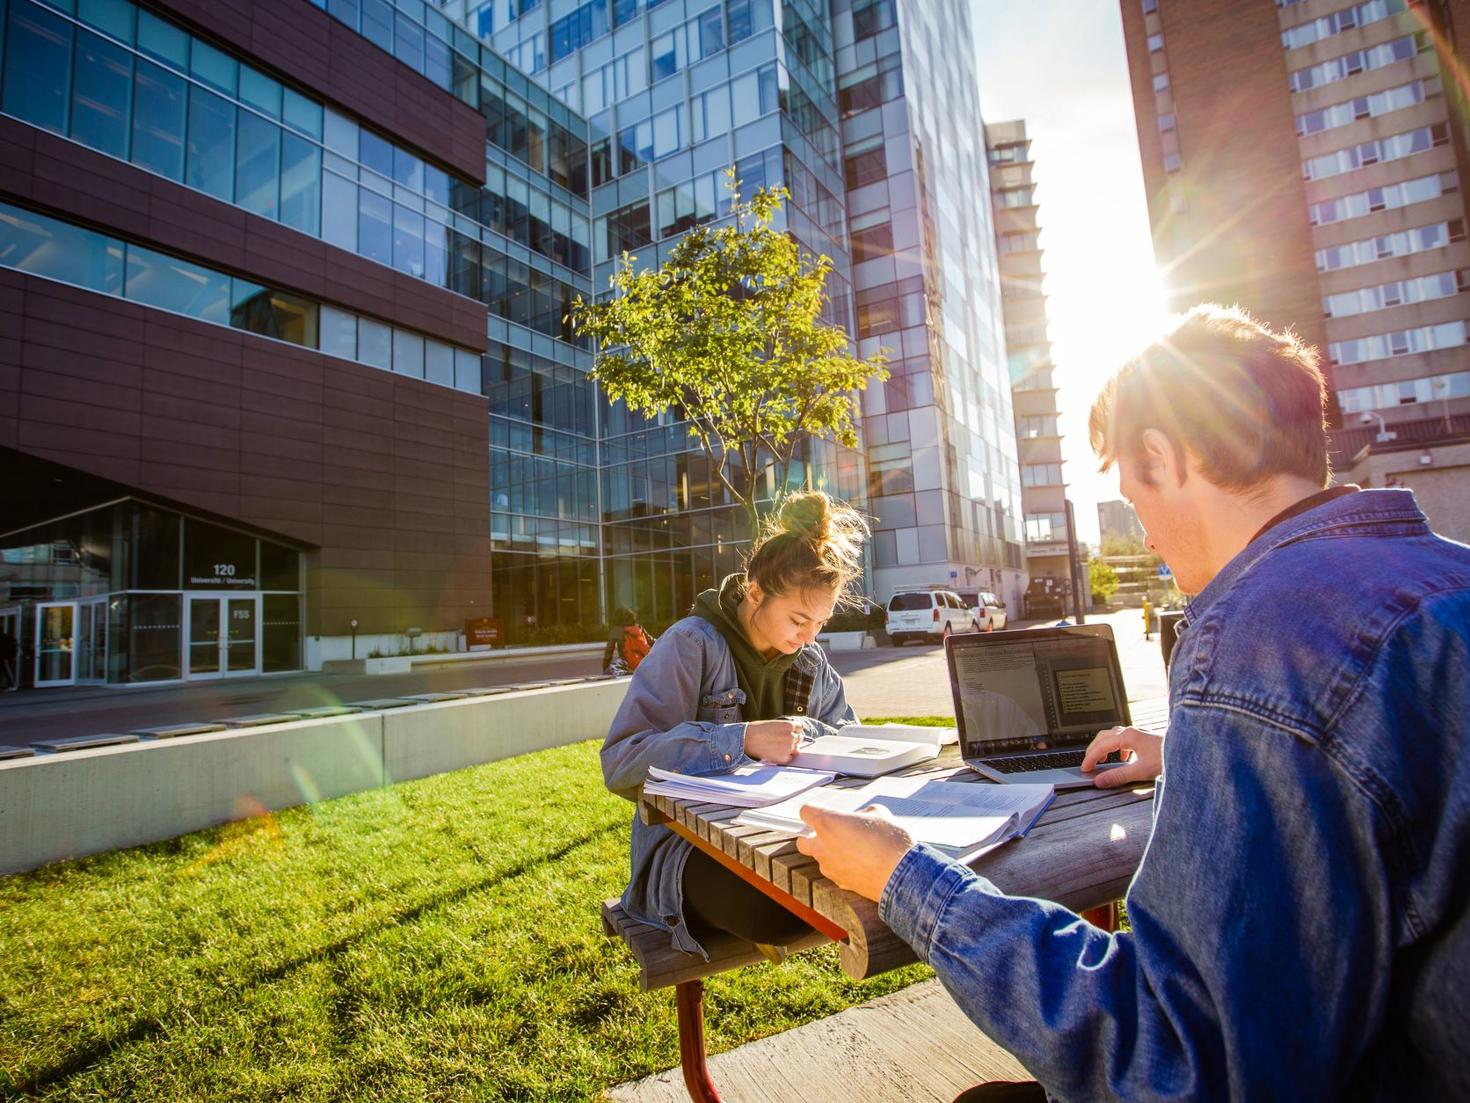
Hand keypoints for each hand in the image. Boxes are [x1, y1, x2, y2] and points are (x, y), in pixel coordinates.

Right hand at [743, 719, 804, 763]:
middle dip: (793, 740)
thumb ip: (784, 728)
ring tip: (779, 748)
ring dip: (791, 749)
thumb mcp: (774, 724)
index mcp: (789, 725)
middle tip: (783, 742)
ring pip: (796, 749)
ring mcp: (789, 748)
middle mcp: (791, 736)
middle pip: (799, 738)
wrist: (747, 739)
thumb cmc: (757, 730)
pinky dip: (785, 757)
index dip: (795, 730)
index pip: (800, 727)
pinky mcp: (784, 758)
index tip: (791, 733)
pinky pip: (789, 758)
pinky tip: (776, 754)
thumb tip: (791, 733)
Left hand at [796, 804, 914, 902]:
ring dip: (830, 852)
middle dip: (812, 836)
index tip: (823, 811)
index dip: (814, 810)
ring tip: (853, 848)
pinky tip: (860, 863)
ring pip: (820, 858)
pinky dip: (842, 866)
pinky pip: (834, 871)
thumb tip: (862, 817)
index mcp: (828, 823)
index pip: (805, 812)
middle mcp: (823, 846)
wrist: (902, 875)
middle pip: (802, 841)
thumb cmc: (890, 842)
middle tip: (831, 832)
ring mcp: (830, 867)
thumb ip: (863, 813)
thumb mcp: (880, 813)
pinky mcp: (840, 883)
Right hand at [1081, 725, 1162, 787]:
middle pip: (1103, 736)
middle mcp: (1131, 731)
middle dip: (1093, 750)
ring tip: (1102, 760)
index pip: (1101, 746)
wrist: (1189, 753)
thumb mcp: (1140, 771)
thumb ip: (1118, 776)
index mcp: (1128, 736)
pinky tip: (1124, 758)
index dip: (1090, 758)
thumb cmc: (1168, 758)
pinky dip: (1117, 748)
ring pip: (1113, 736)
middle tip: (1088, 763)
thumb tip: (1100, 781)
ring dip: (1104, 747)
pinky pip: (1124, 739)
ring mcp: (1138, 733)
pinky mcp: (1144, 738)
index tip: (1085, 769)